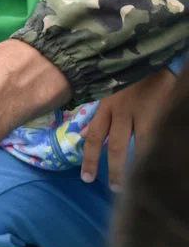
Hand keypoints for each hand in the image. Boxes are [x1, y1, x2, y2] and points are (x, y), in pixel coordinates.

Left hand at [82, 68, 177, 189]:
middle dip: (112, 169)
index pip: (94, 137)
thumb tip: (85, 133)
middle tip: (114, 189)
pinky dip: (152, 153)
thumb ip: (100, 114)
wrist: (152, 57)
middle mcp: (121, 112)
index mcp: (107, 107)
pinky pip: (155, 137)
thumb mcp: (109, 92)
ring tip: (134, 186)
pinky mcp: (160, 113)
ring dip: (133, 167)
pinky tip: (153, 164)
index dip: (89, 158)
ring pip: (137, 146)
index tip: (86, 178)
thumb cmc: (131, 77)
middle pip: (114, 146)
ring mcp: (143, 113)